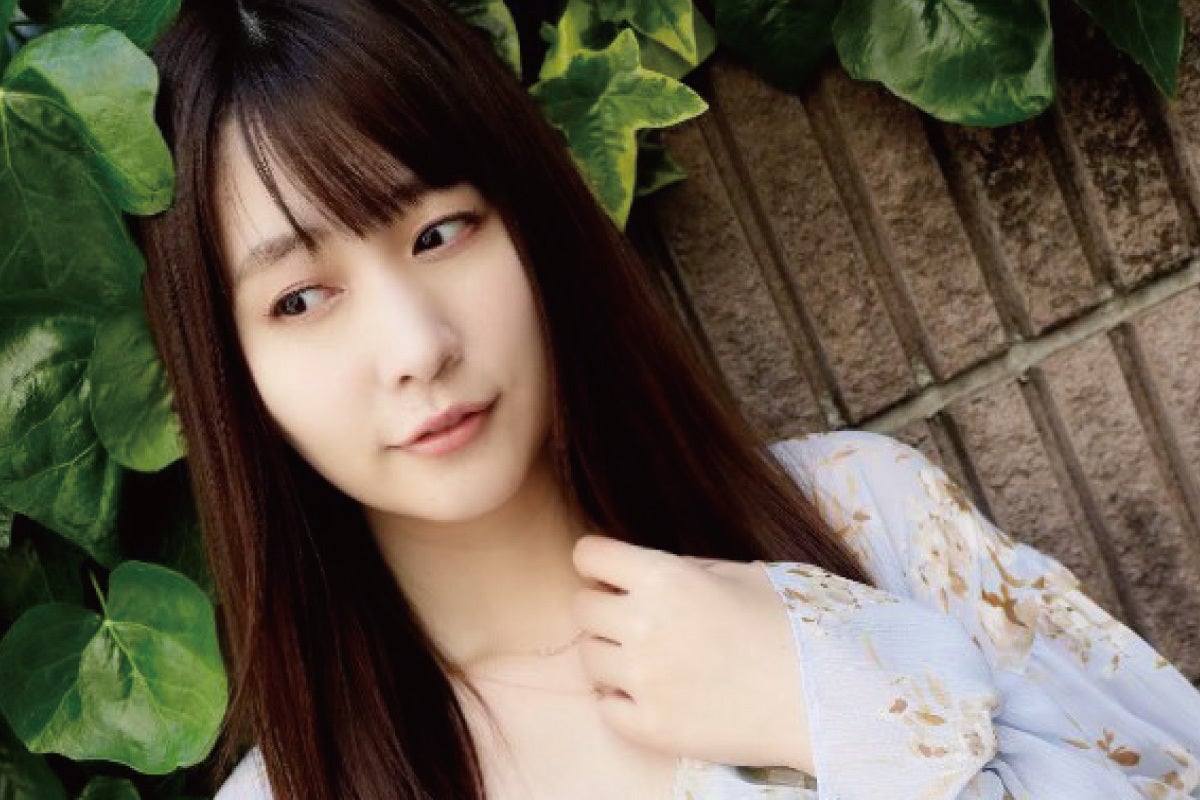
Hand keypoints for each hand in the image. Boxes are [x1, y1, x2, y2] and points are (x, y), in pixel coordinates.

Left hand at [570, 534, 812, 771]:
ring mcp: (644, 680)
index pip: (588, 556)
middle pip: (581, 607)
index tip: (610, 574)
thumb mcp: (743, 575)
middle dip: (603, 608)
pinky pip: (605, 708)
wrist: (823, 701)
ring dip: (610, 654)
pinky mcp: (650, 727)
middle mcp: (644, 625)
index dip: (598, 563)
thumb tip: (642, 570)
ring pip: (588, 658)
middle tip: (634, 619)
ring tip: (650, 658)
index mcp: (666, 578)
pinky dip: (621, 700)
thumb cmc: (790, 629)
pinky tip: (652, 693)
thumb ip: (685, 568)